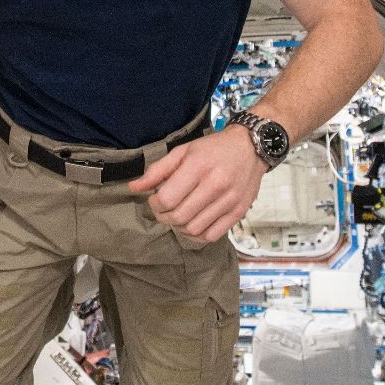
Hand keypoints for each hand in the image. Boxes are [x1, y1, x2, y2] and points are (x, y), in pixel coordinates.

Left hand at [127, 128, 265, 242]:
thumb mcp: (183, 151)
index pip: (167, 198)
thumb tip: (133, 187)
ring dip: (179, 227)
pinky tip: (193, 223)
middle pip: (179, 217)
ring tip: (178, 215)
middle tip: (163, 210)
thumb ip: (157, 170)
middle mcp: (215, 185)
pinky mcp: (239, 212)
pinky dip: (197, 235)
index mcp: (198, 167)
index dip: (155, 204)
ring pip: (193, 229)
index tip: (155, 199)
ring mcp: (229, 201)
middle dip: (164, 217)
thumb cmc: (213, 149)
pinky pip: (212, 236)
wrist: (250, 148)